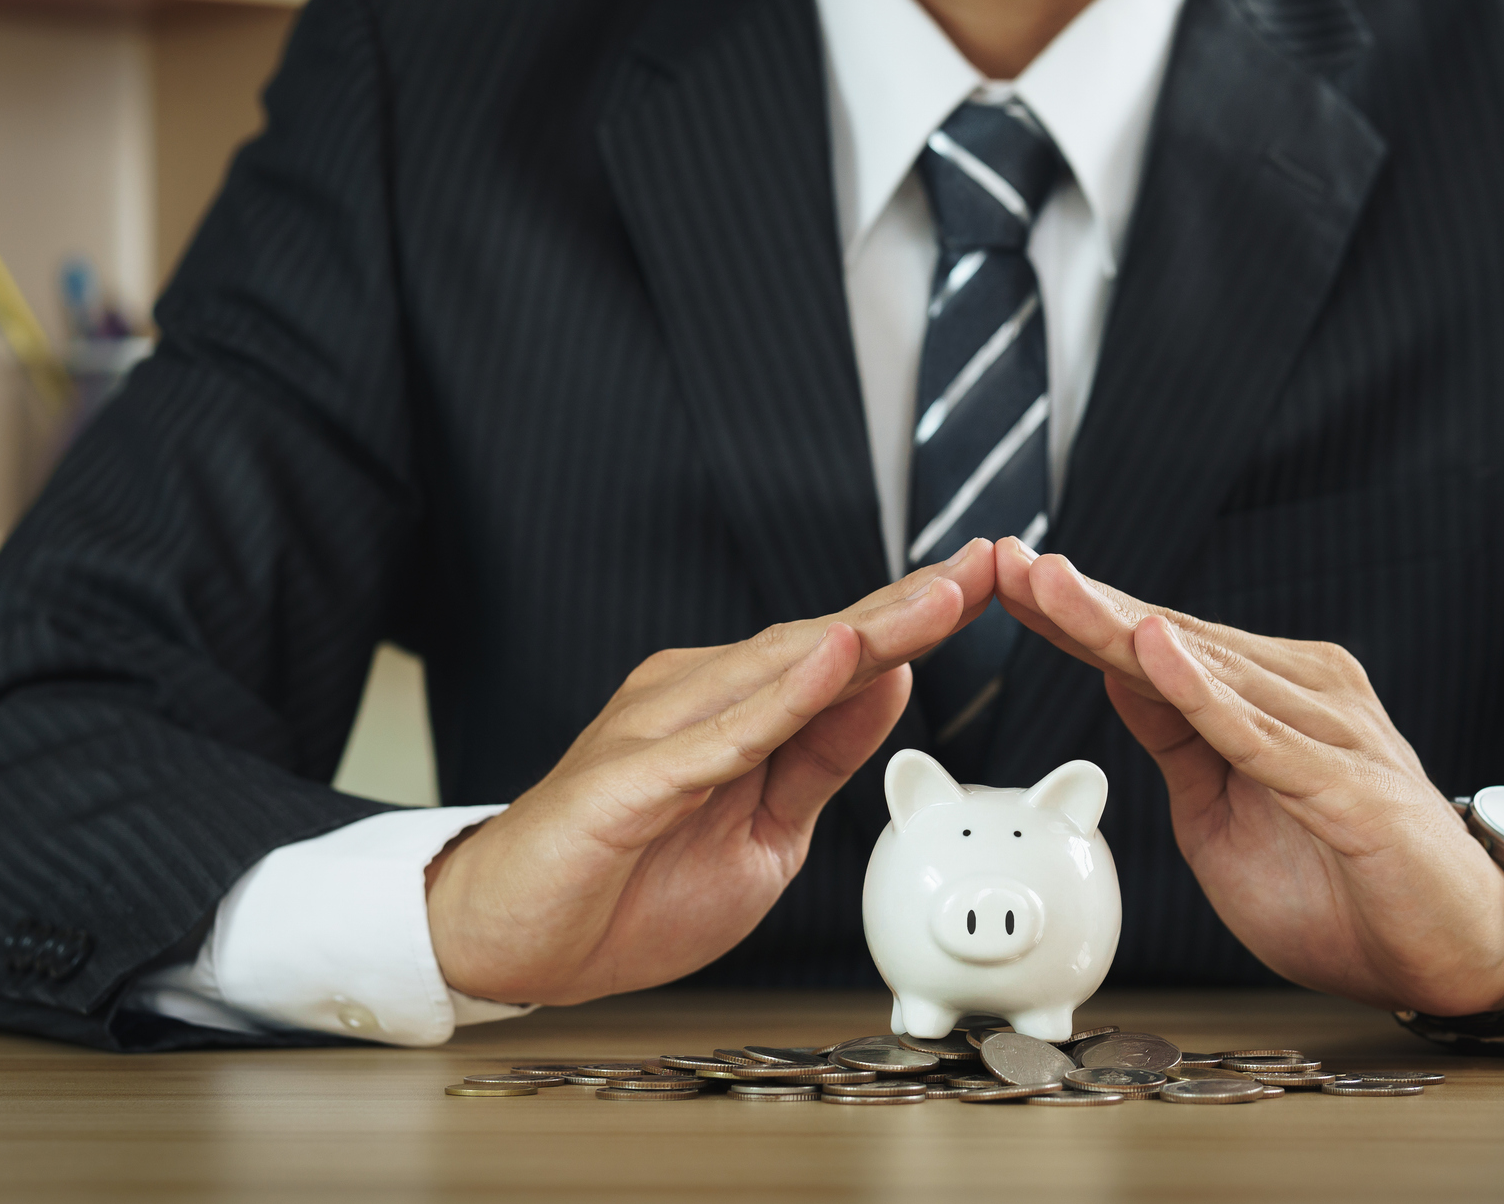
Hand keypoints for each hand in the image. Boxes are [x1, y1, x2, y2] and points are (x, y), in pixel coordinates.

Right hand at [425, 540, 999, 1004]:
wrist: (516, 940)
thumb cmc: (628, 885)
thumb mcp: (766, 830)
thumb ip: (822, 756)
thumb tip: (890, 683)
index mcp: (734, 709)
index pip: (841, 654)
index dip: (915, 618)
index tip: (988, 580)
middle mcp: (697, 698)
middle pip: (821, 643)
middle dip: (910, 604)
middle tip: (987, 563)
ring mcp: (660, 731)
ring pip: (779, 672)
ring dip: (865, 633)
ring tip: (938, 599)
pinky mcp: (630, 780)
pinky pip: (719, 737)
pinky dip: (782, 700)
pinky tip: (836, 664)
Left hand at [993, 538, 1503, 1016]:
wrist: (1453, 954)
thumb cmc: (1341, 886)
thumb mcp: (1220, 814)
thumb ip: (1176, 741)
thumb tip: (1116, 672)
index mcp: (1265, 700)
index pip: (1154, 646)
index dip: (1078, 614)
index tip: (1007, 575)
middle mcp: (1301, 694)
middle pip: (1169, 642)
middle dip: (1081, 601)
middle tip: (1010, 559)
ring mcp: (1329, 734)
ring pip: (1204, 673)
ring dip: (1121, 627)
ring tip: (1054, 586)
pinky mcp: (1349, 788)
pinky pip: (1261, 737)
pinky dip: (1203, 694)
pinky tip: (1152, 655)